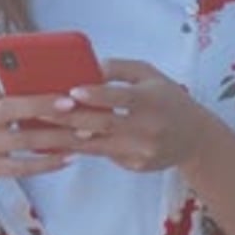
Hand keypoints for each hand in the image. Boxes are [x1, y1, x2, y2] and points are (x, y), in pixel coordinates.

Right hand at [0, 57, 79, 189]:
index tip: (63, 92)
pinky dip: (46, 164)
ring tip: (83, 134)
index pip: (7, 96)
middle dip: (47, 111)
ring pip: (24, 144)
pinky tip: (69, 158)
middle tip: (77, 108)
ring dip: (56, 140)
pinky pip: (22, 168)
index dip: (33, 96)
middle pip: (16, 117)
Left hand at [44, 59, 206, 171]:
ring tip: (40, 130)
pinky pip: (104, 155)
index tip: (73, 90)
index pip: (121, 98)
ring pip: (97, 145)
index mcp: (151, 100)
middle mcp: (148, 128)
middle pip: (102, 124)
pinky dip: (81, 148)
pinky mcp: (136, 166)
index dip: (97, 95)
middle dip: (68, 117)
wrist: (195, 137)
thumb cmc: (168, 98)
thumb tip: (88, 67)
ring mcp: (142, 151)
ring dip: (66, 138)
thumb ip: (119, 69)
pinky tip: (58, 142)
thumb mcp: (150, 74)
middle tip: (40, 109)